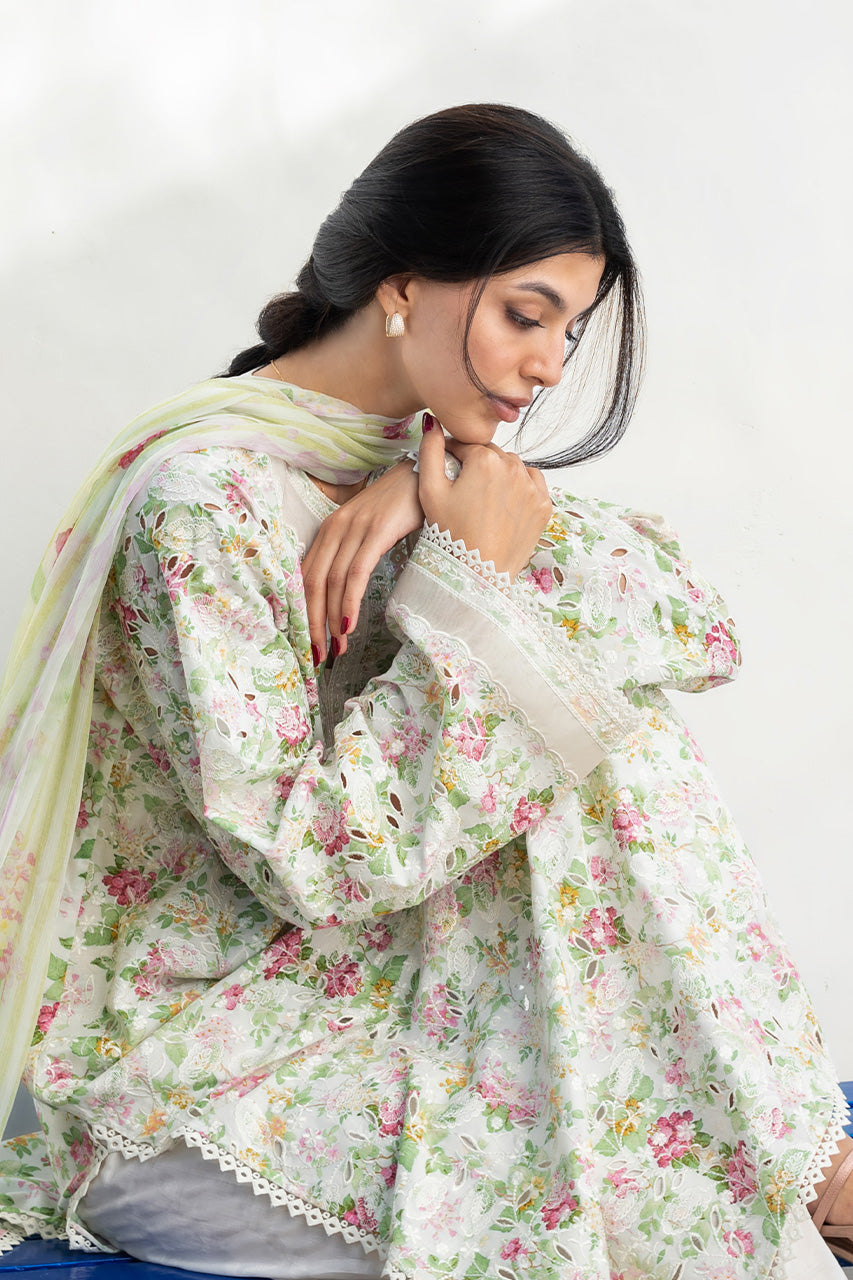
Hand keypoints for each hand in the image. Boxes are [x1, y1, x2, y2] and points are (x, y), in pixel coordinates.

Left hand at [301, 459, 422, 663]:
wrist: (425, 474)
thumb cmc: (399, 508)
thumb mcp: (368, 531)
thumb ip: (352, 555)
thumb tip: (342, 594)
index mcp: (328, 531)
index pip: (306, 577)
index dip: (304, 612)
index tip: (308, 641)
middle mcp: (335, 528)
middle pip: (313, 584)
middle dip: (313, 624)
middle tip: (318, 655)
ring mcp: (354, 528)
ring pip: (332, 582)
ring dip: (332, 620)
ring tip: (337, 648)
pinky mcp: (375, 531)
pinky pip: (356, 573)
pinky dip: (349, 602)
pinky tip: (349, 624)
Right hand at [417, 419, 551, 579]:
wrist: (476, 574)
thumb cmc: (450, 534)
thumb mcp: (430, 490)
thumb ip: (430, 450)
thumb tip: (432, 421)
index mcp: (485, 459)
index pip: (466, 446)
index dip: (453, 459)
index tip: (448, 475)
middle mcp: (514, 467)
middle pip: (491, 456)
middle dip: (478, 467)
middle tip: (465, 492)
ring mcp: (532, 487)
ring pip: (512, 468)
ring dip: (499, 476)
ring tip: (483, 500)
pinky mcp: (543, 505)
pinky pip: (531, 485)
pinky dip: (519, 490)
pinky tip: (503, 505)